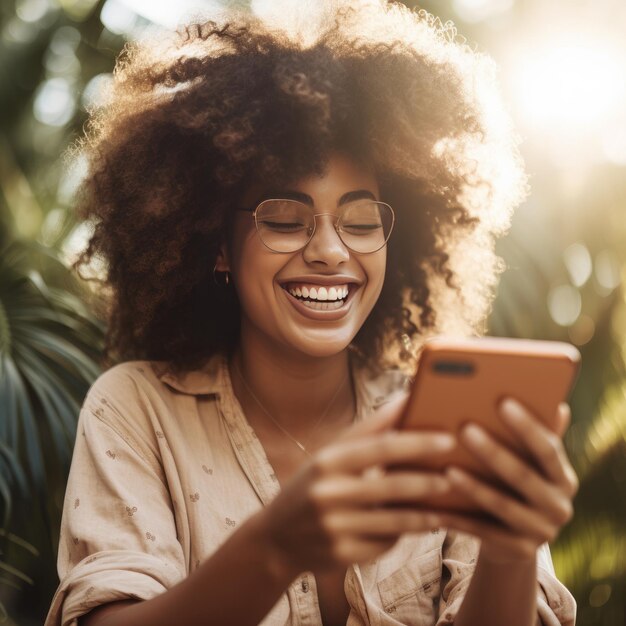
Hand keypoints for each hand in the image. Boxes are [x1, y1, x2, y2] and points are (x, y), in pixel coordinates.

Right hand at [259, 393, 452, 576]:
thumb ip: (368, 430)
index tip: (447, 439)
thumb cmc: (313, 484)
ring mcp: (335, 527)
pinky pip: (383, 544)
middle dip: (427, 482)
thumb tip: (405, 399)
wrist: (277, 537)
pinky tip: (410, 528)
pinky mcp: (342, 556)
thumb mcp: (330, 454)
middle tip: (452, 477)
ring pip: (394, 521)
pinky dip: (399, 535)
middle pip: (392, 486)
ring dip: (424, 514)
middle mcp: (329, 493)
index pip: (381, 448)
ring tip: (440, 507)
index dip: (417, 443)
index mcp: (327, 462)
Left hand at [439, 398, 578, 562]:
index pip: (548, 448)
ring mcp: (541, 531)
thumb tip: (551, 400)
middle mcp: (559, 505)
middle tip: (465, 428)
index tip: (502, 401)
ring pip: (503, 505)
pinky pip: (484, 532)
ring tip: (447, 468)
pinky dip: (459, 517)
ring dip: (474, 486)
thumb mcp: (526, 461)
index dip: (527, 426)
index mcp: (562, 476)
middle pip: (524, 476)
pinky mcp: (519, 551)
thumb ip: (533, 432)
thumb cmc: (513, 483)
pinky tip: (436, 505)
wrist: (512, 539)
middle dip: (493, 452)